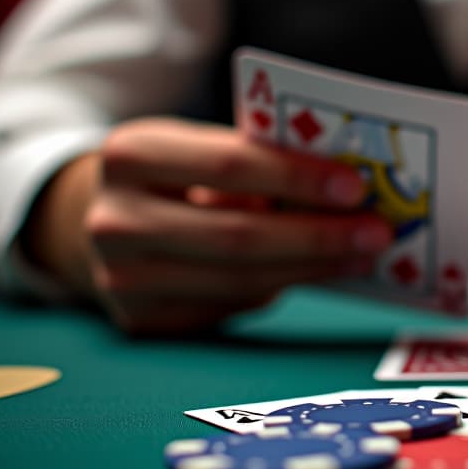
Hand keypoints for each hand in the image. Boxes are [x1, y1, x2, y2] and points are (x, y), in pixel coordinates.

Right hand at [23, 118, 392, 333]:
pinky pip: (231, 305)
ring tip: (362, 255)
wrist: (91, 221)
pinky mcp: (141, 320)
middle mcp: (115, 219)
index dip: (298, 178)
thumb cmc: (171, 175)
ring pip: (241, 280)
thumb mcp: (195, 147)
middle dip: (318, 235)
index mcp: (131, 153)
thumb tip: (342, 188)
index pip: (230, 165)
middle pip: (239, 234)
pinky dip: (282, 288)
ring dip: (313, 269)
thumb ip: (252, 161)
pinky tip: (319, 273)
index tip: (356, 188)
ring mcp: (122, 279)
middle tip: (376, 232)